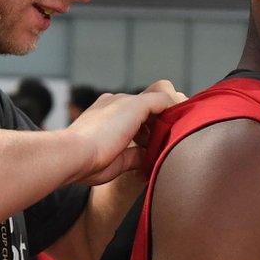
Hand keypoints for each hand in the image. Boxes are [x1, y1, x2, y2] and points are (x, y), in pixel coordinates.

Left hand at [66, 80, 185, 185]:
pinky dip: (151, 158)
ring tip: (170, 146)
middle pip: (150, 119)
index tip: (180, 114)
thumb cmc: (104, 128)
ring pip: (147, 139)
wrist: (78, 158)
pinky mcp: (121, 161)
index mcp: (120, 102)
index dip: (167, 106)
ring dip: (158, 142)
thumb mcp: (136, 105)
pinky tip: (159, 160)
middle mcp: (119, 119)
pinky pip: (142, 157)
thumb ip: (158, 100)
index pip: (150, 99)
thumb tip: (174, 102)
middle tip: (177, 132)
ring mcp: (119, 140)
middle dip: (163, 125)